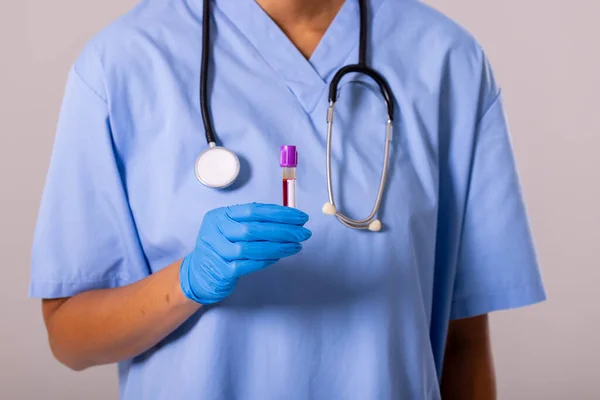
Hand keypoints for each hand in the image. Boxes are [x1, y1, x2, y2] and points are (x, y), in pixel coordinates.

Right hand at [180, 203, 311, 303]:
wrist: (199, 273)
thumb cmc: (222, 246)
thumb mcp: (231, 227)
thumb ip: (254, 221)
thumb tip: (288, 218)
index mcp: (220, 215)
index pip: (253, 210)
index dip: (279, 213)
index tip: (299, 217)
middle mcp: (216, 231)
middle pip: (254, 228)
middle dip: (283, 230)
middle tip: (303, 232)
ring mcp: (217, 251)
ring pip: (252, 247)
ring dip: (279, 247)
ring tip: (296, 246)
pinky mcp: (222, 270)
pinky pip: (248, 264)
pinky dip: (266, 260)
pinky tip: (279, 256)